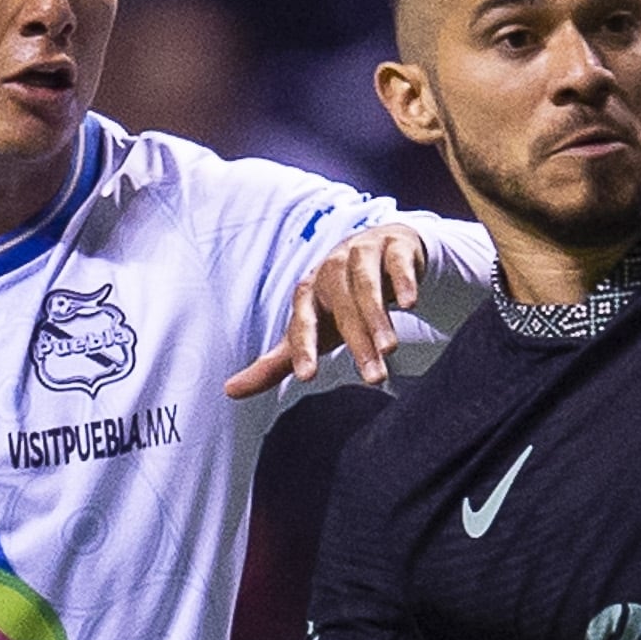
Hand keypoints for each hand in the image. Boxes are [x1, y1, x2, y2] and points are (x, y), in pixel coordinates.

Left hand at [226, 223, 430, 397]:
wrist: (381, 252)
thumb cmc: (341, 301)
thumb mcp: (313, 330)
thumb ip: (276, 363)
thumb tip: (229, 391)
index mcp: (308, 294)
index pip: (302, 323)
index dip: (304, 348)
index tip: (308, 376)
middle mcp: (331, 271)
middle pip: (342, 310)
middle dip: (357, 345)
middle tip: (373, 379)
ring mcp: (362, 255)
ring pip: (367, 288)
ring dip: (378, 319)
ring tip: (390, 350)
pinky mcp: (393, 247)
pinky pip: (396, 263)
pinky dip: (403, 282)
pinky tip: (410, 303)